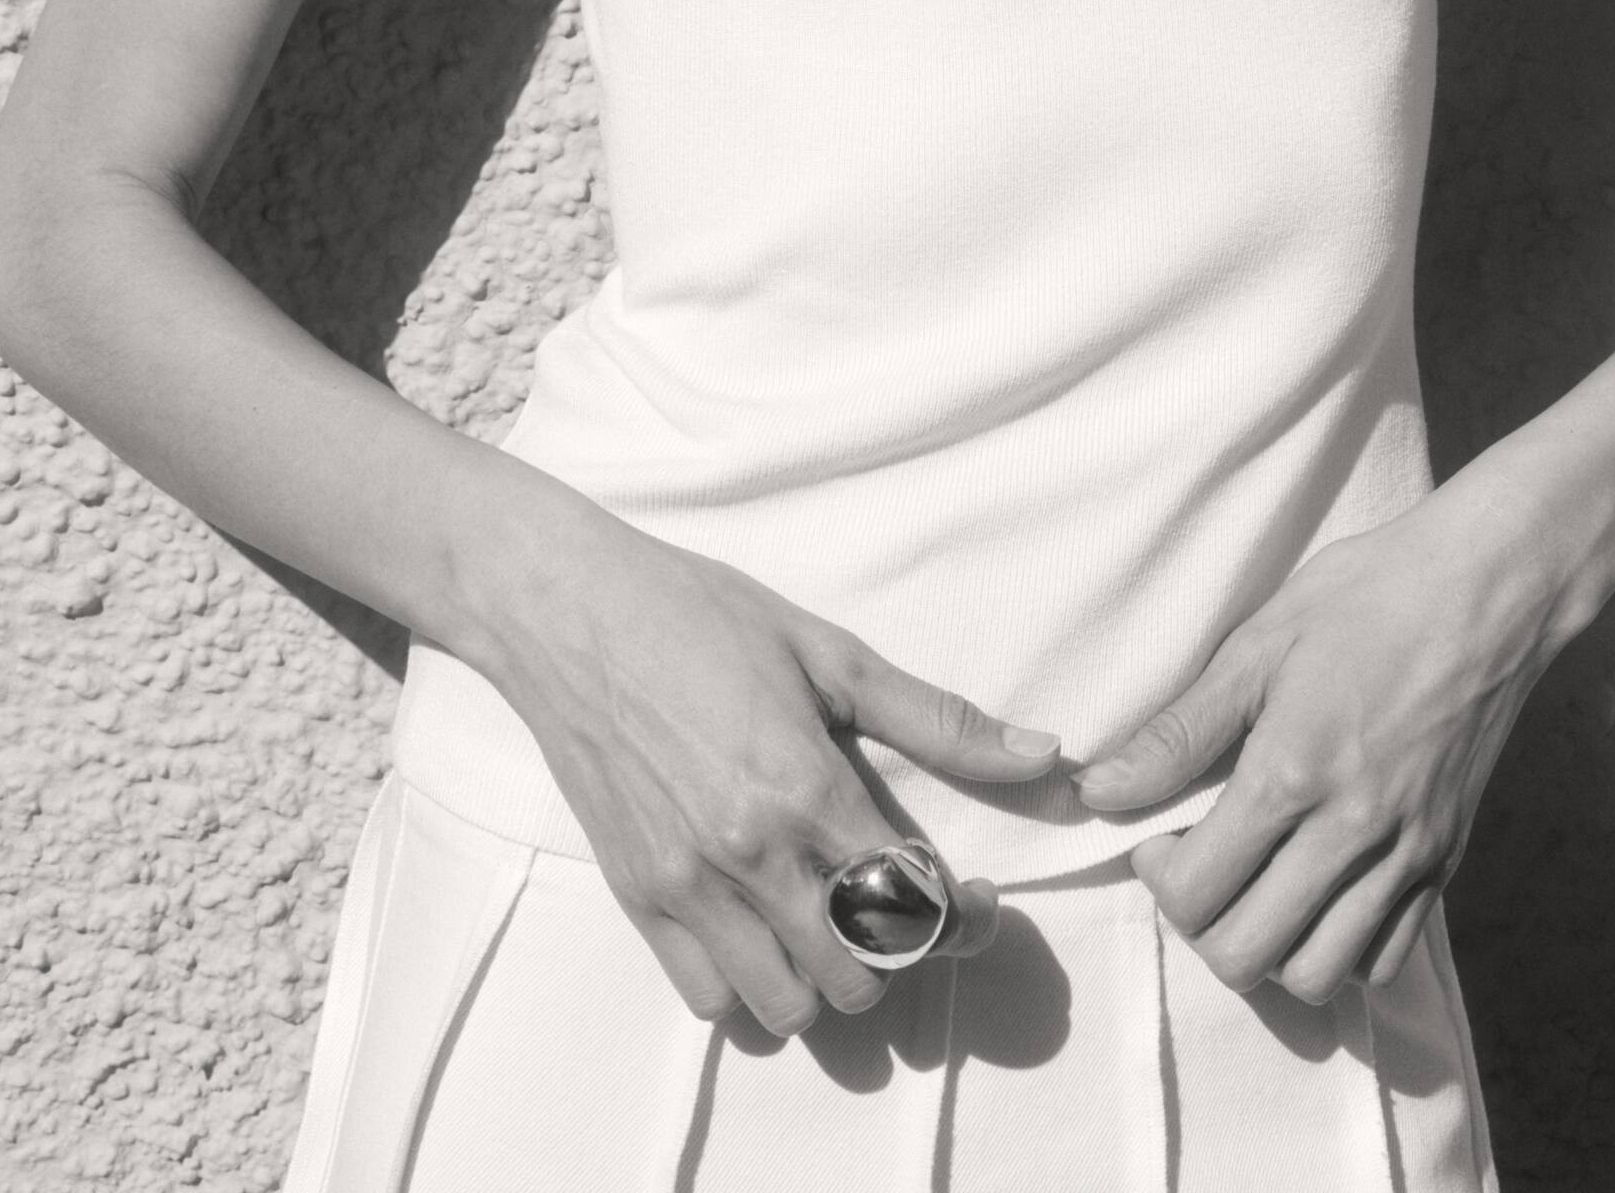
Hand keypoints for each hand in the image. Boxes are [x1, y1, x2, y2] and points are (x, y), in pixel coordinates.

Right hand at [478, 511, 1057, 1036]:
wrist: (565, 607)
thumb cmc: (698, 611)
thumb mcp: (827, 650)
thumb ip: (937, 718)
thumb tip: (1049, 756)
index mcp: (805, 786)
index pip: (915, 909)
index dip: (963, 918)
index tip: (973, 897)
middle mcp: (747, 852)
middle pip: (860, 977)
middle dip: (896, 951)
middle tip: (896, 901)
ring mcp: (685, 884)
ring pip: (788, 1007)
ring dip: (823, 978)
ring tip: (826, 917)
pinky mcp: (636, 896)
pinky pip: (709, 998)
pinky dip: (746, 982)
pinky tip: (758, 922)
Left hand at [1071, 492, 1558, 1003]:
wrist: (1487, 593)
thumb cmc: (1364, 599)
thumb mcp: (1255, 645)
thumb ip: (1177, 732)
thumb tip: (1098, 790)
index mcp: (1294, 773)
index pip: (1197, 891)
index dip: (1157, 874)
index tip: (1158, 829)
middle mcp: (1353, 833)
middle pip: (1248, 954)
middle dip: (1201, 921)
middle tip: (1199, 859)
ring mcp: (1408, 858)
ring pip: (1316, 976)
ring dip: (1267, 946)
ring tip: (1254, 880)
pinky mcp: (1445, 864)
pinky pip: (1383, 960)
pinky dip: (1337, 950)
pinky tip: (1314, 889)